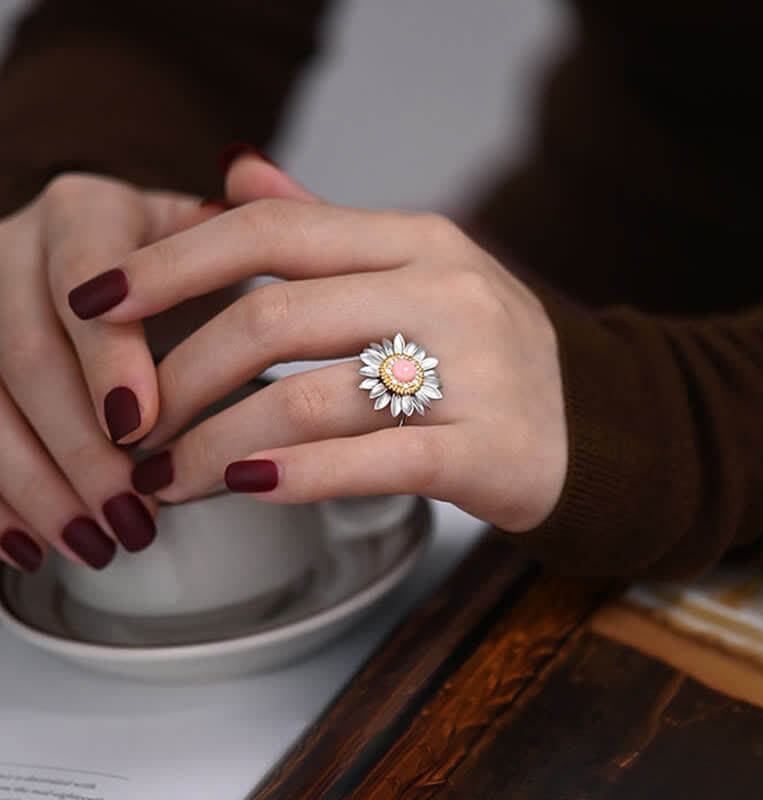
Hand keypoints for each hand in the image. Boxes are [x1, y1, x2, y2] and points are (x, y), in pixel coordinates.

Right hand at [0, 173, 206, 570]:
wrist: (114, 270)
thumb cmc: (177, 267)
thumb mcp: (209, 240)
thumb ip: (235, 229)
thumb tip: (246, 178)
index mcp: (86, 211)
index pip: (84, 277)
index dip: (104, 356)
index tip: (137, 426)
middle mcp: (16, 248)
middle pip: (25, 350)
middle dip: (78, 445)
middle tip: (131, 513)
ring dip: (35, 483)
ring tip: (92, 543)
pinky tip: (28, 543)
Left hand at [68, 159, 567, 532]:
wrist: (590, 423)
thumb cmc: (481, 351)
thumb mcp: (414, 270)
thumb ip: (325, 224)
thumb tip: (233, 172)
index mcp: (417, 239)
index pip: (274, 230)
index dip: (174, 261)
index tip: (101, 301)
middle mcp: (446, 290)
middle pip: (274, 316)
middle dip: (180, 374)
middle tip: (133, 420)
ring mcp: (474, 369)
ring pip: (311, 398)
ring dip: (217, 442)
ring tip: (167, 475)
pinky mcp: (490, 449)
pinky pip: (375, 460)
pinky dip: (299, 475)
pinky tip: (245, 488)